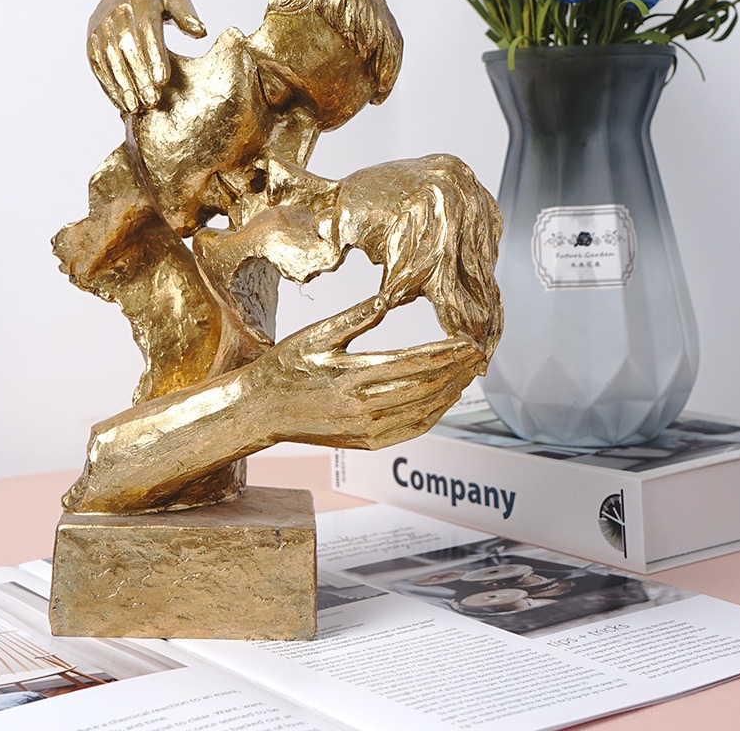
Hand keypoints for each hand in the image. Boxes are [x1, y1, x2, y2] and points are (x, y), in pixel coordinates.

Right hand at [87, 0, 206, 112]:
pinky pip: (98, 65)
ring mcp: (101, 28)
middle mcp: (117, 15)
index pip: (147, 33)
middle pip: (128, 50)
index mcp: (141, 4)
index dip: (154, 57)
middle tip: (152, 101)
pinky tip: (120, 103)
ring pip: (110, 60)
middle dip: (139, 77)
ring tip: (134, 108)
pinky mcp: (92, 40)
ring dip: (122, 85)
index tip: (162, 80)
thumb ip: (187, 14)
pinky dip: (108, 85)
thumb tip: (201, 32)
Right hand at [263, 295, 486, 450]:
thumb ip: (357, 317)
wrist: (262, 409)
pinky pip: (411, 429)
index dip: (447, 353)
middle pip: (426, 386)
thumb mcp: (316, 334)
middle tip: (478, 355)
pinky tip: (443, 399)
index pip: (415, 362)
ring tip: (466, 374)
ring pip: (424, 410)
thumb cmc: (285, 366)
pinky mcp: (366, 442)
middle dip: (457, 370)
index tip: (469, 342)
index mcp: (352, 374)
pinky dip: (434, 414)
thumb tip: (389, 297)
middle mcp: (363, 406)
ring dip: (450, 391)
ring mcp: (366, 428)